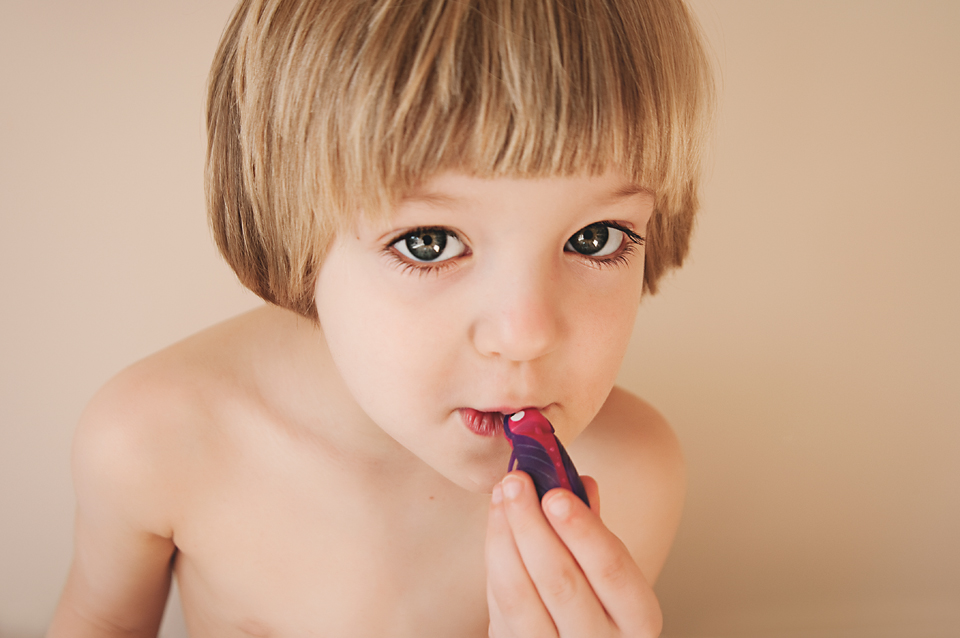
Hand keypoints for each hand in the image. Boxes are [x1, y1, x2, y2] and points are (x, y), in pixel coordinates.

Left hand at [485, 471, 661, 637]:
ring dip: (504, 537)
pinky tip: (496, 523)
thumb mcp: (610, 571)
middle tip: (516, 482)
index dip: (583, 531)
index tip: (555, 493)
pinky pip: (498, 605)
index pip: (612, 571)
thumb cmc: (598, 601)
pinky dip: (494, 559)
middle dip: (532, 526)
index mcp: (637, 619)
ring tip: (501, 495)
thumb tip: (577, 481)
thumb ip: (595, 529)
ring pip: (519, 596)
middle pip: (560, 583)